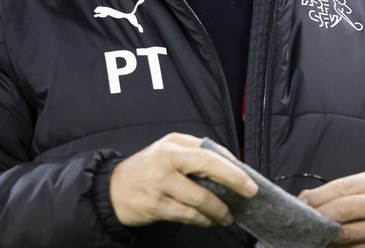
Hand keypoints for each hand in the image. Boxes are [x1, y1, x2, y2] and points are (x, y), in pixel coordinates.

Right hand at [109, 132, 257, 227]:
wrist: (113, 189)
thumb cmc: (148, 170)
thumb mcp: (169, 151)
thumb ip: (196, 154)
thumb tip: (231, 166)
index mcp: (174, 143)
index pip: (210, 151)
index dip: (233, 166)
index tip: (249, 179)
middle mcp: (167, 159)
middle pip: (207, 165)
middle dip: (234, 180)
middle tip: (250, 193)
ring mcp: (161, 183)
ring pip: (200, 197)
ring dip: (219, 209)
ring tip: (227, 216)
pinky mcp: (156, 205)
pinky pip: (188, 215)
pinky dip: (204, 220)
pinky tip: (209, 220)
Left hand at [298, 171, 364, 246]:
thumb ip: (339, 189)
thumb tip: (305, 198)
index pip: (341, 189)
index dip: (318, 197)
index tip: (301, 203)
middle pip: (345, 211)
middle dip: (320, 216)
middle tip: (303, 220)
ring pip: (349, 236)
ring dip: (327, 236)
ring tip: (314, 233)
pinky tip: (330, 244)